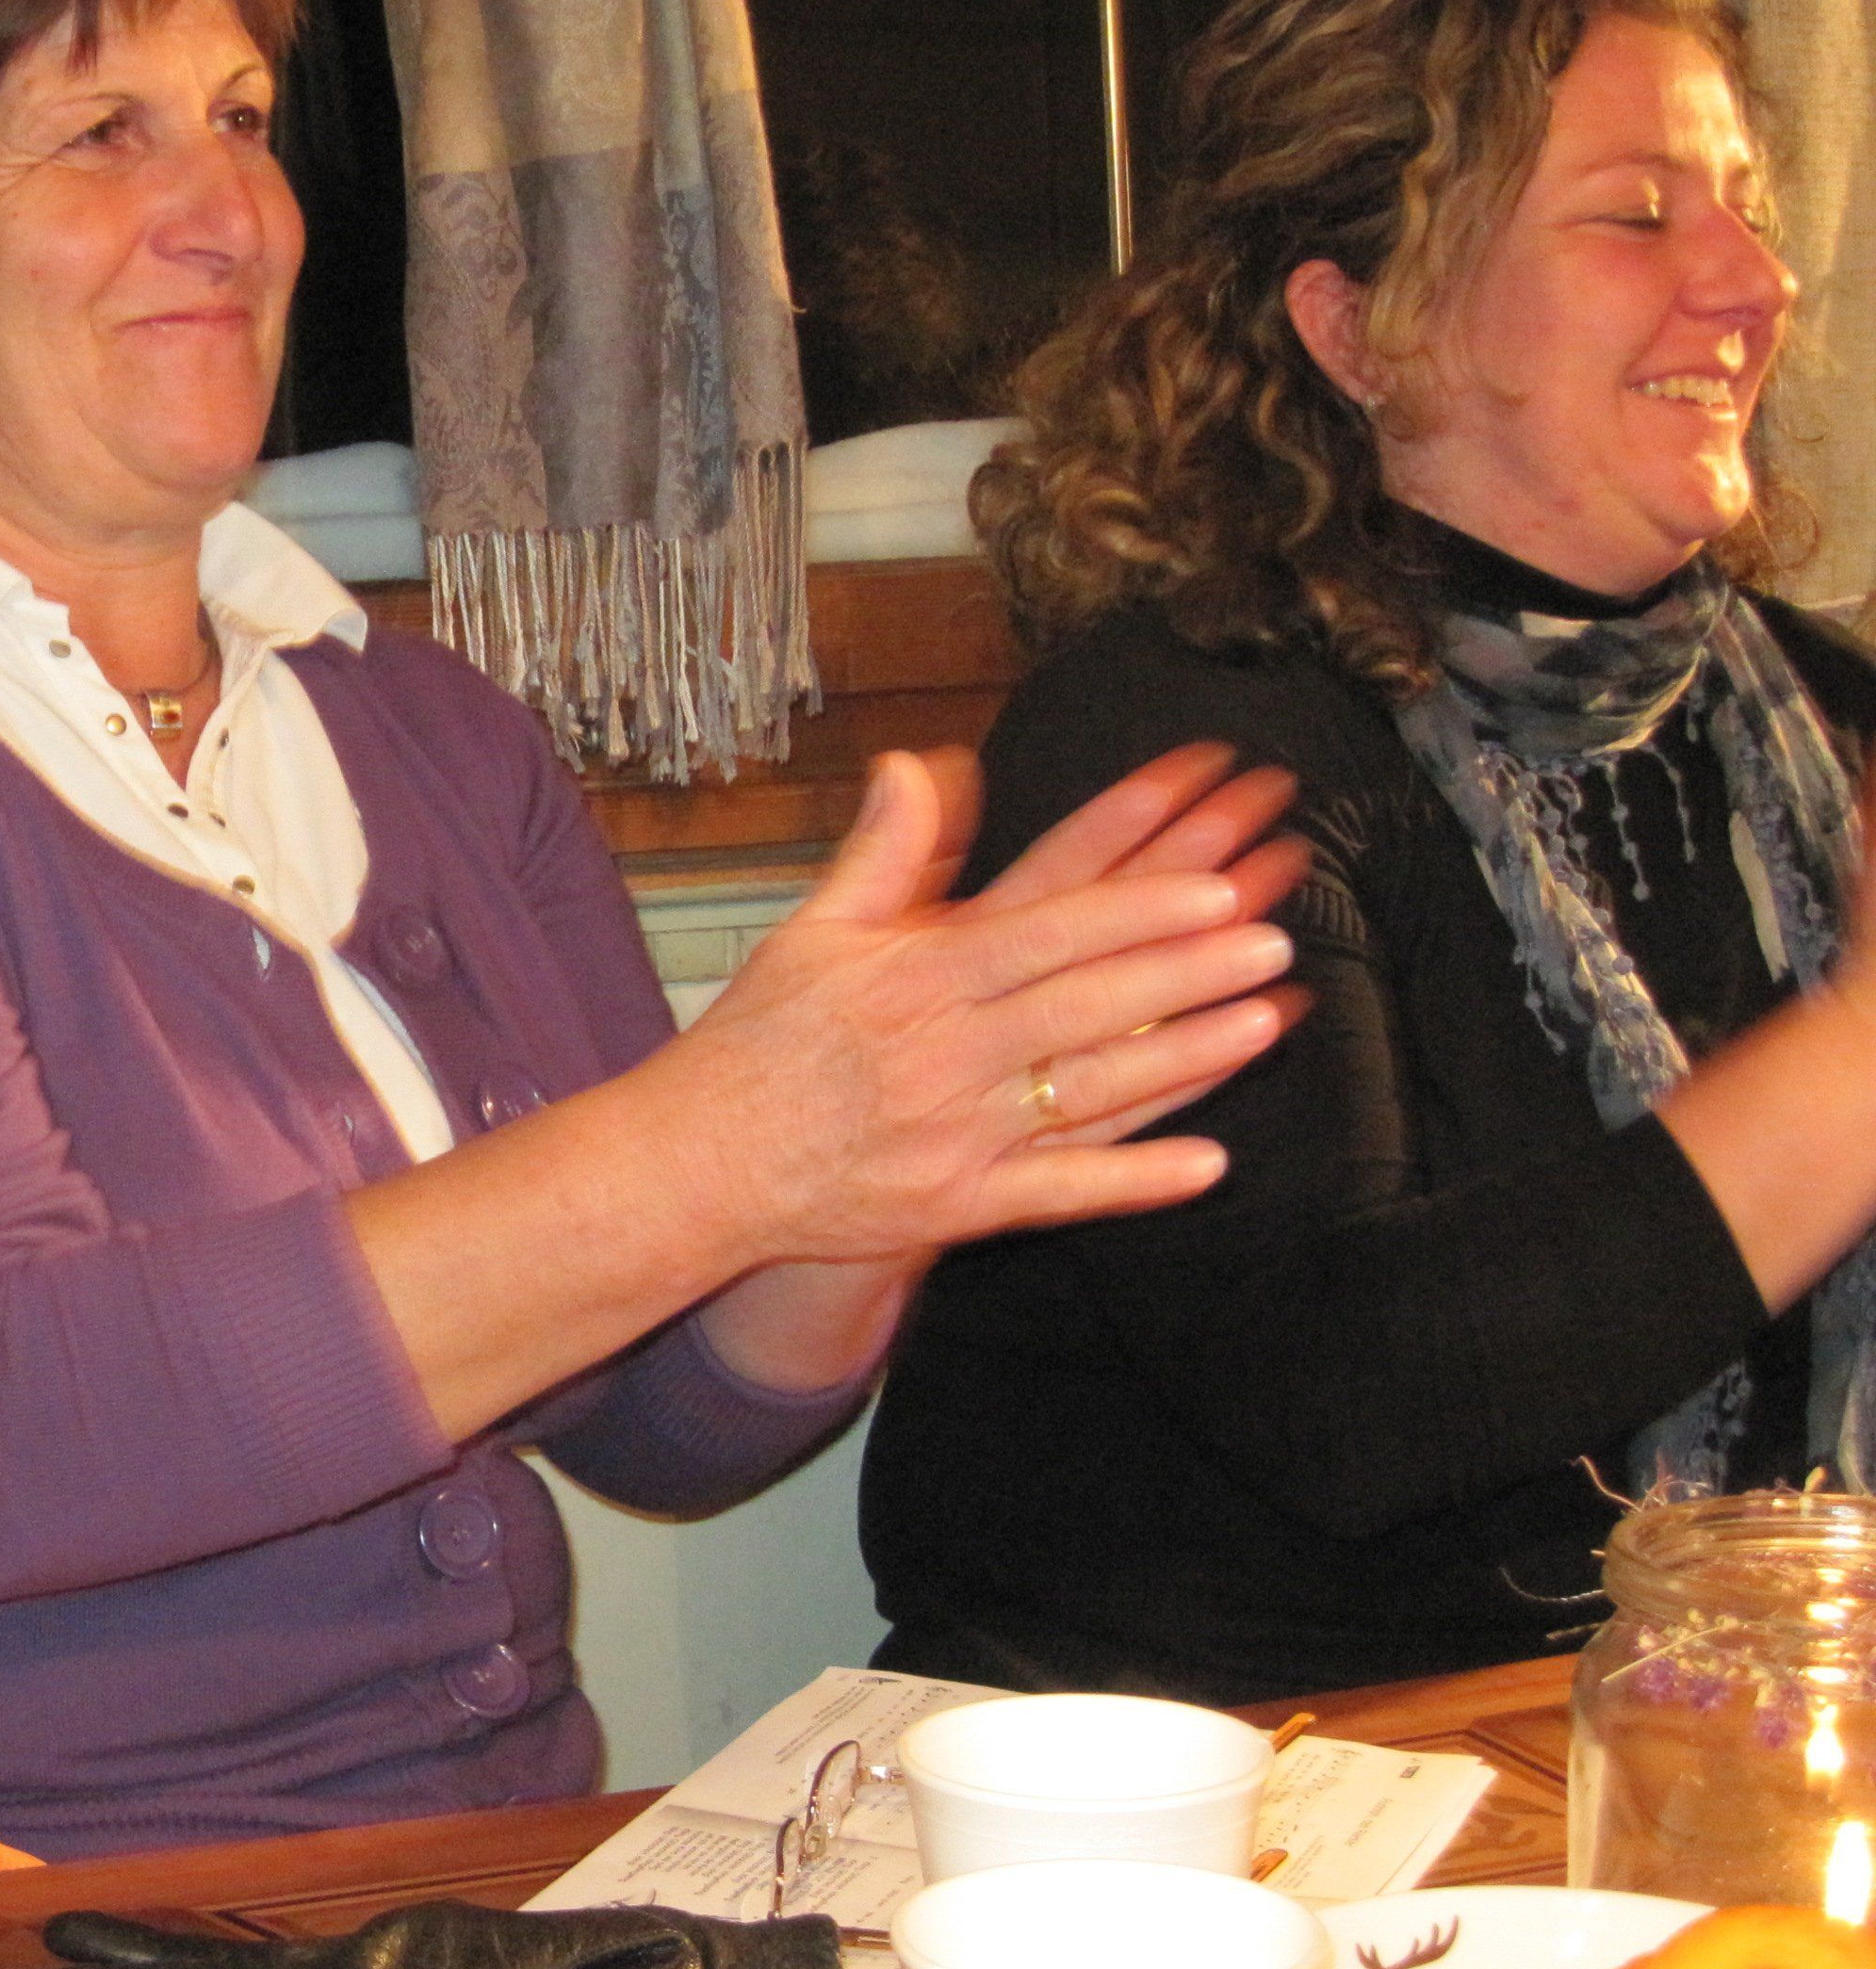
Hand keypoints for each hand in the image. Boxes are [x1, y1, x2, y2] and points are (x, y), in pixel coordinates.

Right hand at [673, 743, 1306, 1261]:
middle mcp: (943, 1054)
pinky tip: (1209, 1166)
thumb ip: (882, 850)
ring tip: (1267, 1022)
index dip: (1135, 912)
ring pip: (1092, 1091)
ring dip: (1187, 1059)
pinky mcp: (959, 1205)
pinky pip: (1062, 1191)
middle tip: (1271, 940)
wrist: (697, 1163)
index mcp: (915, 979)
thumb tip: (917, 764)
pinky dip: (1135, 1182)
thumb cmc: (756, 1043)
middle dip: (1186, 972)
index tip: (1211, 889)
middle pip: (1087, 1005)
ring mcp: (956, 1135)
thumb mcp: (812, 930)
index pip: (1046, 934)